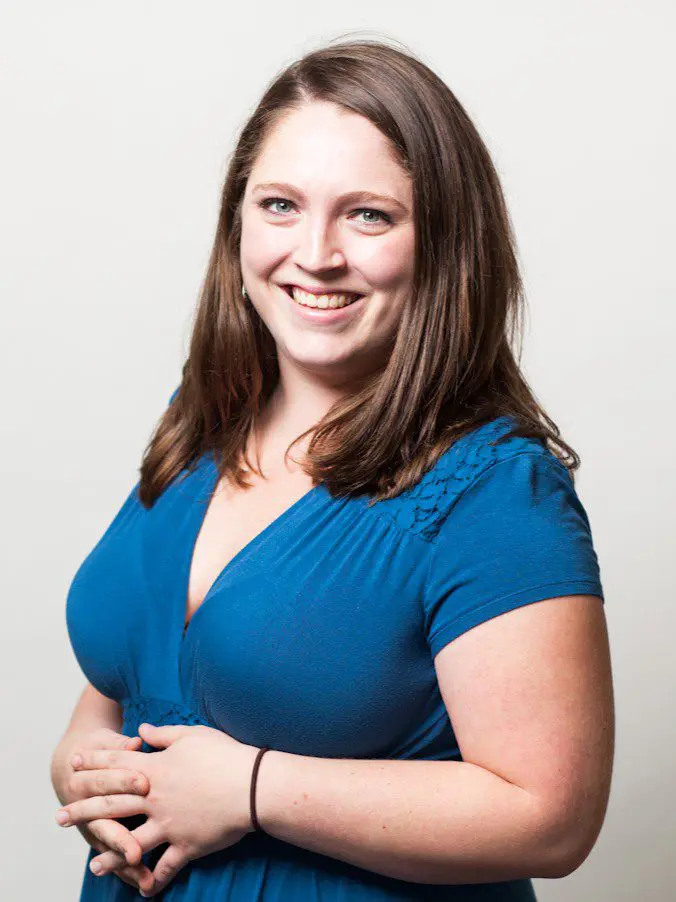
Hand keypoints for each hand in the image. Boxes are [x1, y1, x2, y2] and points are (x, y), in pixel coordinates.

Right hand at [52, 727, 156, 894]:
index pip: (106, 780)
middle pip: (104, 820)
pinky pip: (113, 858)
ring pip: (108, 844)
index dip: (123, 780)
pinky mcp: (99, 838)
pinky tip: (145, 882)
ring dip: (125, 860)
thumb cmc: (99, 749)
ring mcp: (92, 825)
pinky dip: (127, 871)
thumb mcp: (105, 742)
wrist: (73, 762)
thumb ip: (121, 745)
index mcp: (86, 777)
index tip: (144, 783)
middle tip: (138, 850)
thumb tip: (135, 743)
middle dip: (121, 835)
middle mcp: (85, 805)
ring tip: (143, 876)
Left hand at [55, 722, 260, 896]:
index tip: (75, 764)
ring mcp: (169, 824)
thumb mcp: (193, 735)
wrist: (251, 786)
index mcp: (156, 769)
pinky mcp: (186, 844)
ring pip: (131, 842)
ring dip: (110, 854)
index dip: (95, 762)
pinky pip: (166, 867)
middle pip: (112, 804)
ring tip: (92, 864)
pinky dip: (154, 879)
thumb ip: (164, 734)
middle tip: (61, 817)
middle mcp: (156, 798)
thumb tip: (142, 728)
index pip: (118, 764)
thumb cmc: (225, 754)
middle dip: (83, 811)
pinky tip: (143, 889)